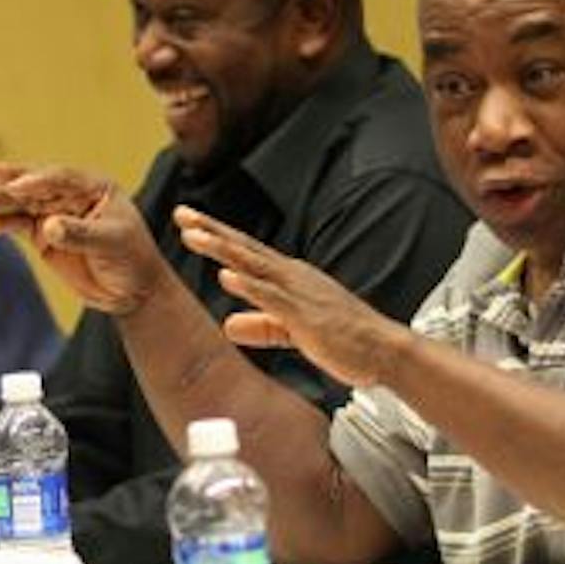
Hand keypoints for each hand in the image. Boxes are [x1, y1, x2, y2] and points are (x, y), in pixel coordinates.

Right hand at [0, 162, 169, 315]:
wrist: (132, 290)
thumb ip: (80, 234)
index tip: (18, 187)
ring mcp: (55, 214)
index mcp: (95, 188)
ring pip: (23, 203)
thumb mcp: (113, 243)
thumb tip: (48, 226)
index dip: (39, 180)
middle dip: (10, 180)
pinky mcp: (44, 235)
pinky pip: (19, 224)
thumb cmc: (132, 260)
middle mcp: (71, 196)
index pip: (63, 178)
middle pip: (36, 185)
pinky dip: (4, 223)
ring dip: (1, 201)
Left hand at [174, 205, 410, 386]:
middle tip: (181, 212)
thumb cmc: (344, 339)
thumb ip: (262, 326)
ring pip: (253, 266)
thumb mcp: (294, 331)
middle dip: (212, 230)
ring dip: (222, 248)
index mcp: (290, 278)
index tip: (190, 222)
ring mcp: (299, 293)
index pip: (248, 252)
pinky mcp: (306, 316)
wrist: (383, 350)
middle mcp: (293, 277)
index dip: (218, 235)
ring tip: (192, 234)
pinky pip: (272, 298)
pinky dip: (248, 286)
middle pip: (245, 249)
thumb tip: (228, 325)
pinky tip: (225, 275)